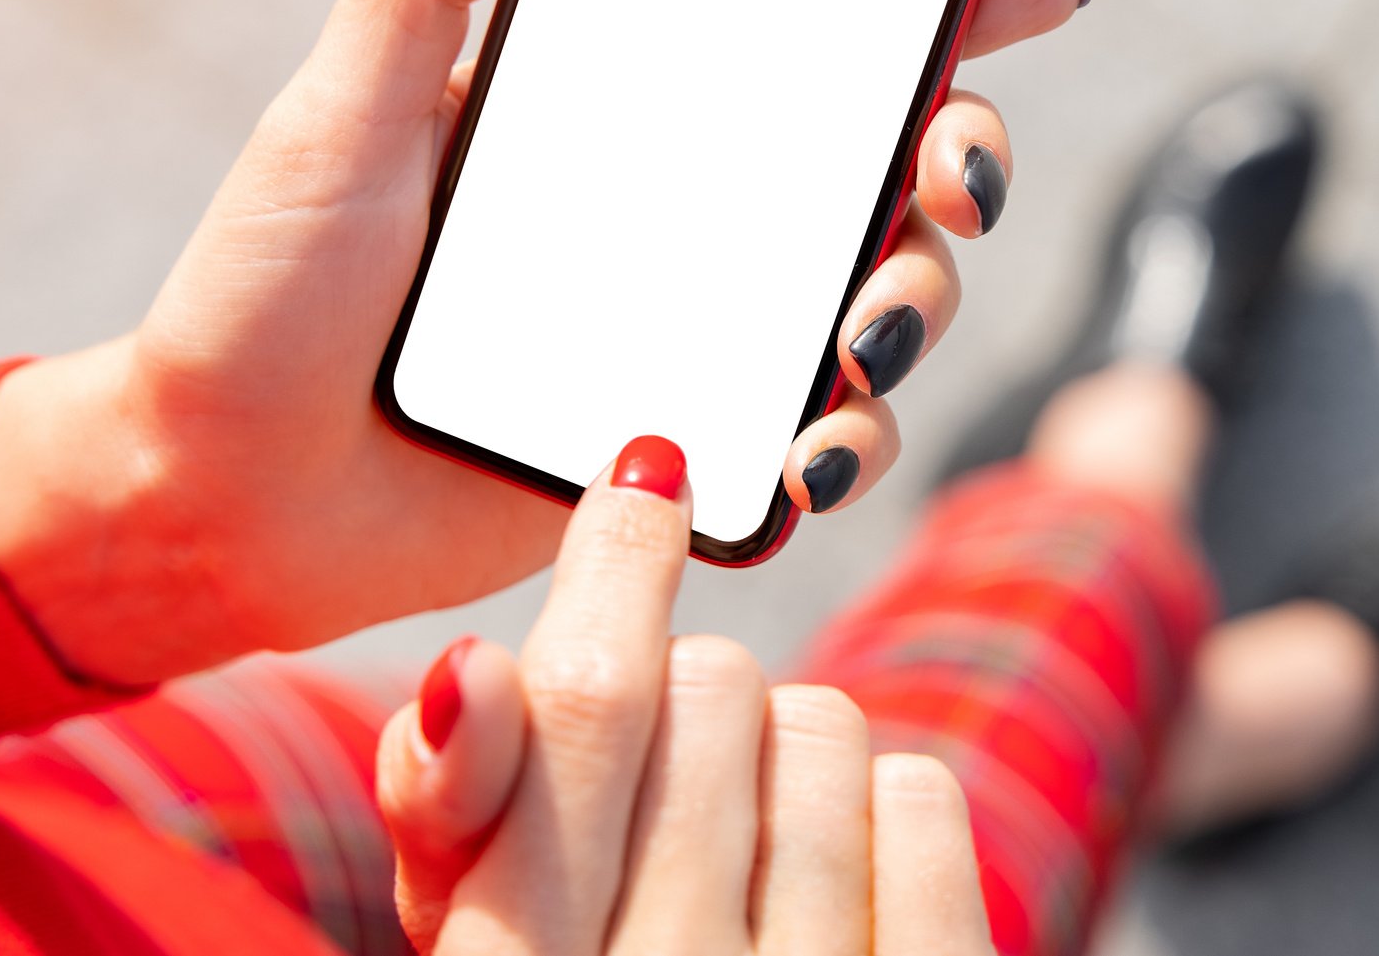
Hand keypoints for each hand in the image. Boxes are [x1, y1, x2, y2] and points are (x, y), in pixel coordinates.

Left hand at [0, 0, 1086, 683]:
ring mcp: (691, 332)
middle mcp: (682, 214)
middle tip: (952, 174)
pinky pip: (816, 437)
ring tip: (860, 340)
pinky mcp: (681, 449)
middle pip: (887, 167)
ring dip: (916, 306)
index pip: (799, 37)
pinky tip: (814, 454)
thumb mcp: (337, 111)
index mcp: (620, 114)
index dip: (933, 4)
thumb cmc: (260, 295)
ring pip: (881, 300)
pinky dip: (847, 442)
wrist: (215, 496)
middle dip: (964, 155)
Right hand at [376, 438, 996, 954]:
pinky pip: (923, 796)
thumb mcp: (482, 947)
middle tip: (662, 791)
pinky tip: (833, 887)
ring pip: (820, 723)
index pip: (580, 707)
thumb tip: (468, 668)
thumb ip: (456, 816)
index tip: (649, 470)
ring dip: (776, 759)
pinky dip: (881, 811)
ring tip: (739, 864)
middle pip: (709, 687)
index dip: (615, 562)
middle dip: (679, 702)